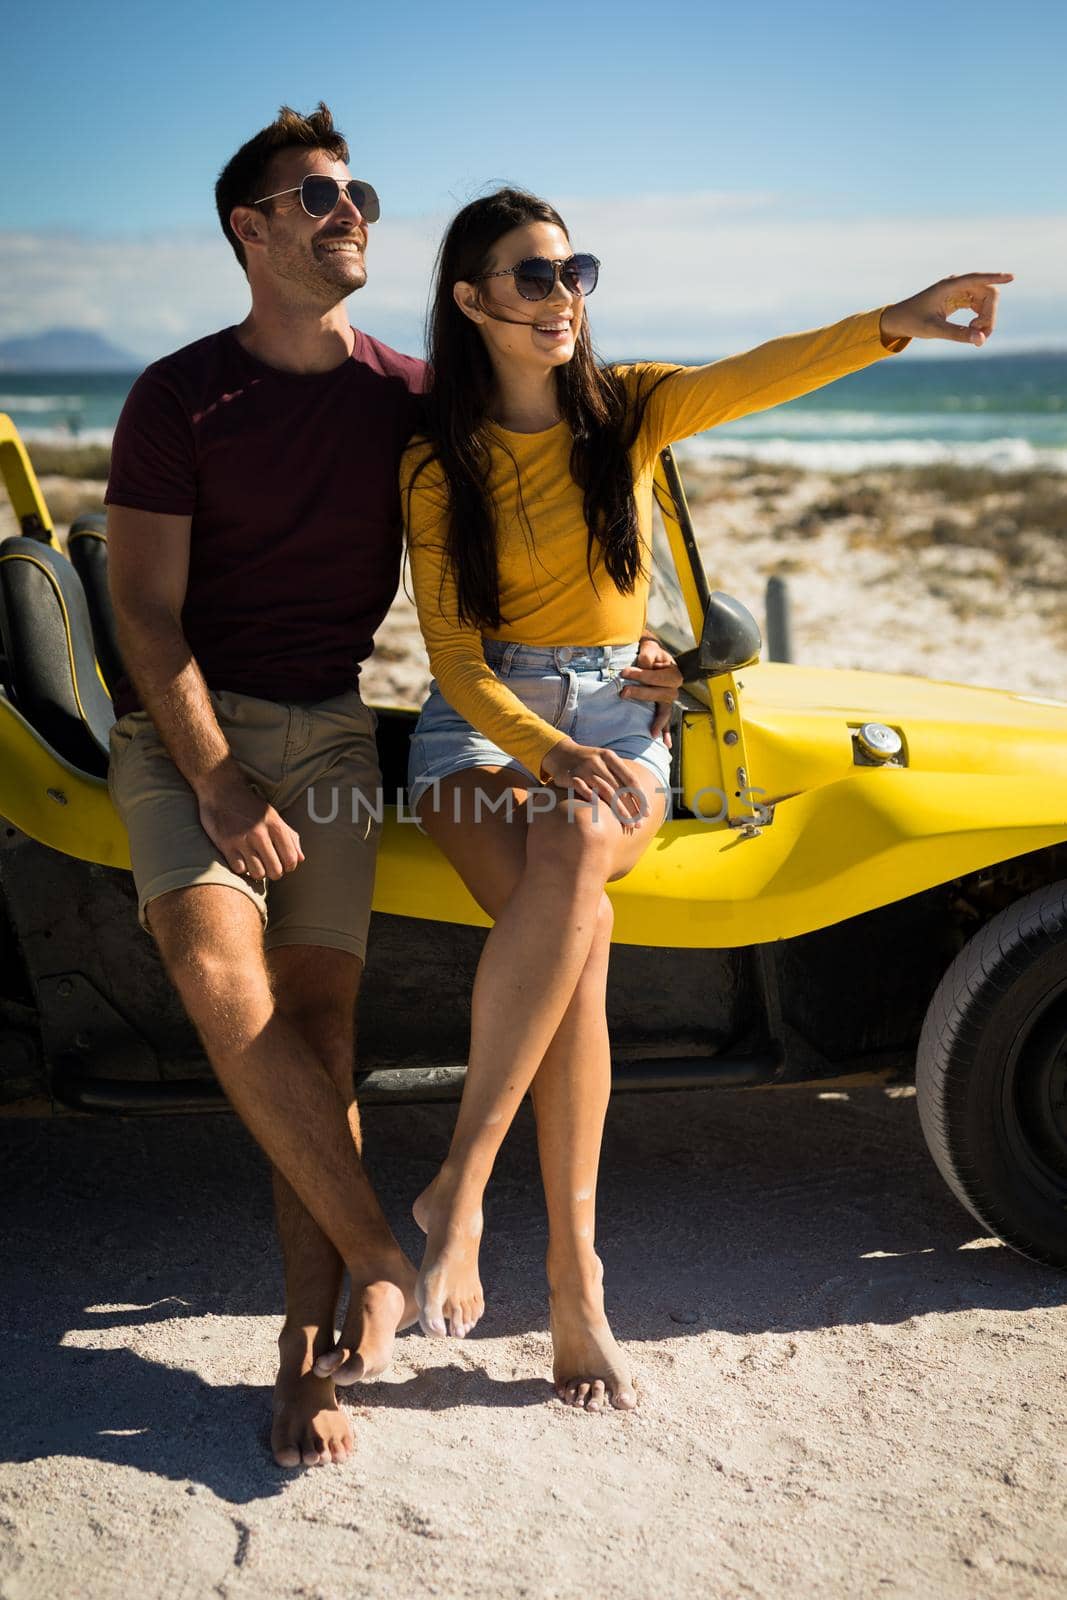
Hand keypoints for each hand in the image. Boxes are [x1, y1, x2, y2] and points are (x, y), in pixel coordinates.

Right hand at [196, 764, 303, 879]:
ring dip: (257, 872)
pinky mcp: (226, 845)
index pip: (291, 859)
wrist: (221, 790)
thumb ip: (289, 836)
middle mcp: (260, 833)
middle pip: (275, 871)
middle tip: (268, 866)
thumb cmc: (250, 805)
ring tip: (254, 863)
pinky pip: (239, 869)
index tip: (282, 864)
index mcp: (276, 825)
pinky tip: (240, 858)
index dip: (289, 867)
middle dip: (273, 872)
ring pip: (258, 873)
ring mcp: (242, 840)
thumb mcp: (273, 815)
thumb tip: (301, 859)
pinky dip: (241, 867)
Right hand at [540, 737, 645, 828]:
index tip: (647, 812)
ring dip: (618, 808)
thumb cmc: (589, 761)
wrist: (560, 753)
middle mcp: (598, 761)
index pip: (630, 778)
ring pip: (605, 790)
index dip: (640, 796)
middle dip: (631, 807)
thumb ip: (620, 776)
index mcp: (609, 757)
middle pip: (619, 787)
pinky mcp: (569, 775)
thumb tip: (641, 798)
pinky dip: (590, 796)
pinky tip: (598, 808)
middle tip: (639, 824)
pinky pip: (581, 787)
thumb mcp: (605, 762)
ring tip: (627, 822)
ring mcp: (583, 768)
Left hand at [618, 638, 682, 745]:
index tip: (625, 672)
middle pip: (661, 695)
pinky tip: (665, 743)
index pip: (658, 677)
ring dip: (658, 721)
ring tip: (651, 732)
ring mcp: (668, 700)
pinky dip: (665, 731)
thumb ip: (648, 655)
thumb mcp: (649, 648)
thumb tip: (644, 665)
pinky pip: (665, 721)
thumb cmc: (649, 652)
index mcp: (674, 673)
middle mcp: (674, 689)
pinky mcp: (662, 707)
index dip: (642, 676)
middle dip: (642, 694)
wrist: (650, 654)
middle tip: (624, 692)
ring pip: (664, 711)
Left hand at [880, 272, 1013, 347]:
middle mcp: (957, 285)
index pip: (977, 278)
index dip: (995, 277)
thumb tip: (981, 341)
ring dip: (986, 318)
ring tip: (973, 335)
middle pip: (988, 292)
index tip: (1012, 277)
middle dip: (989, 314)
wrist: (898, 320)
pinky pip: (979, 305)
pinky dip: (980, 319)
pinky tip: (972, 330)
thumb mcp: (934, 330)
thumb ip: (958, 334)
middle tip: (980, 335)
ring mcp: (959, 291)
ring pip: (986, 300)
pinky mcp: (960, 299)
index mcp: (949, 286)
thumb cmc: (912, 322)